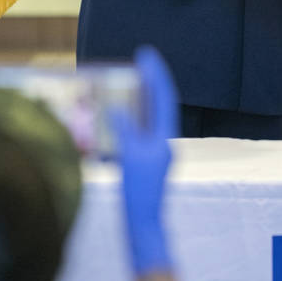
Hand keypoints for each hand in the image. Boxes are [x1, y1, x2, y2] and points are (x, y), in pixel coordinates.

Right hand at [112, 46, 178, 277]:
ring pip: (149, 118)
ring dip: (139, 99)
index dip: (155, 74)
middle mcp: (163, 142)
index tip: (146, 54)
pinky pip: (138, 132)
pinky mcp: (144, 164)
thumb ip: (125, 130)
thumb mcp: (130, 157)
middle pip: (159, 105)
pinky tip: (116, 117)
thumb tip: (117, 108)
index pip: (163, 98)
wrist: (143, 227)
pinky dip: (129, 119)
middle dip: (149, 82)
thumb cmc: (139, 194)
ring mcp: (154, 153)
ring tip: (128, 81)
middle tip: (139, 60)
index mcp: (165, 137)